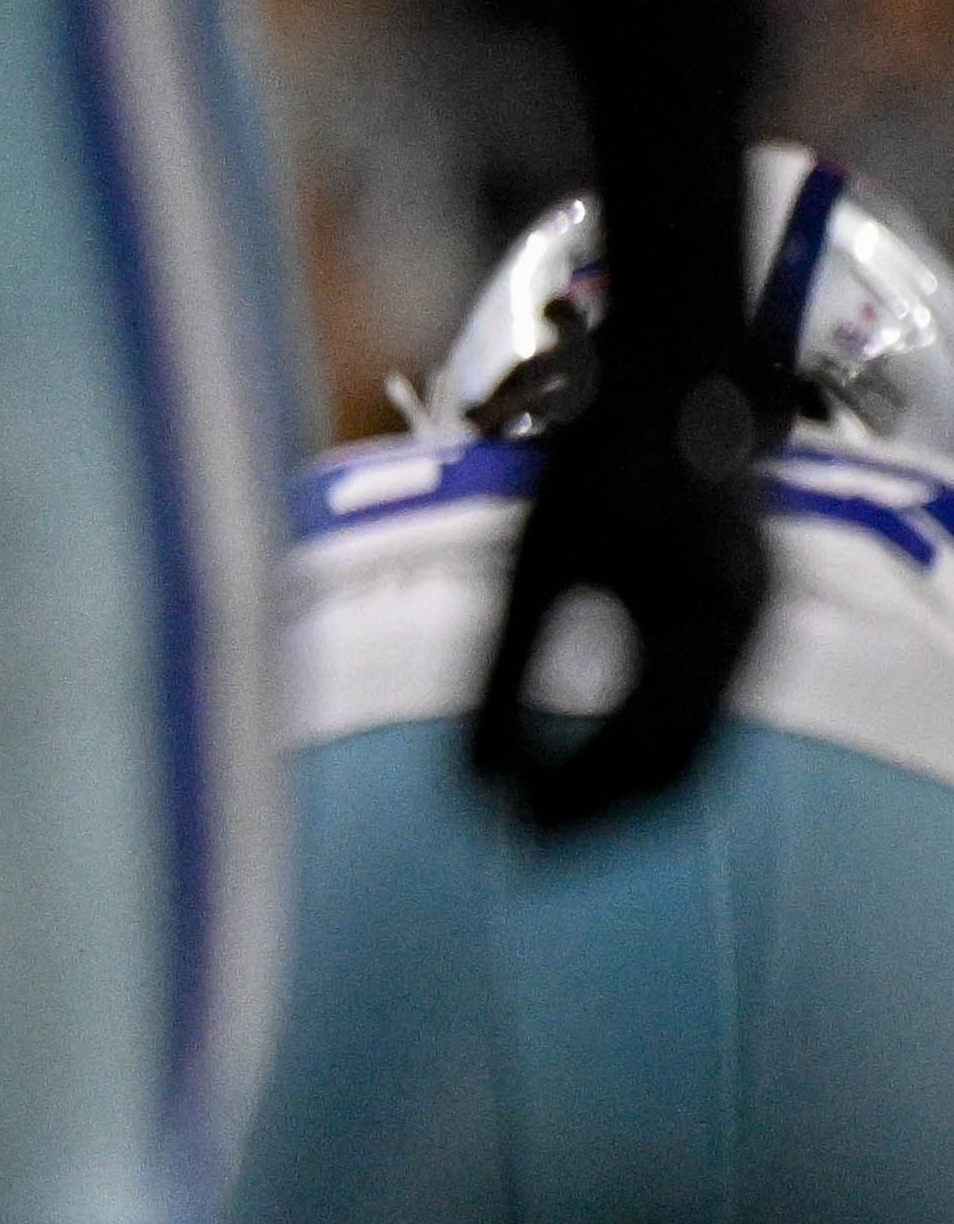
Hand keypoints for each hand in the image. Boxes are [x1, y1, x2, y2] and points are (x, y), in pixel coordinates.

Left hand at [466, 368, 766, 833]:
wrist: (668, 381)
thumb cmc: (593, 465)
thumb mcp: (531, 572)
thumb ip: (501, 677)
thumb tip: (471, 782)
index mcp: (699, 628)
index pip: (642, 760)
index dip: (576, 809)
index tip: (507, 836)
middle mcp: (744, 638)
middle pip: (679, 769)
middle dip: (600, 812)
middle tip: (522, 843)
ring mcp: (753, 626)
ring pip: (697, 745)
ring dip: (624, 785)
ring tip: (545, 810)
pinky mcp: (740, 612)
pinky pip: (704, 707)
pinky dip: (647, 741)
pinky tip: (586, 752)